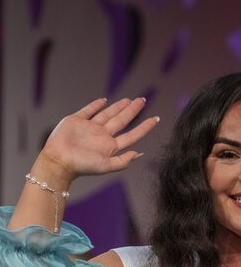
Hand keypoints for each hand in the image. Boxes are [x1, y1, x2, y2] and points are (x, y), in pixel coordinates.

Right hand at [38, 97, 159, 183]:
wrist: (59, 160)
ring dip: (118, 107)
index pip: (132, 135)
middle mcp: (102, 136)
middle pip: (122, 120)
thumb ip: (123, 161)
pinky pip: (88, 111)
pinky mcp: (77, 120)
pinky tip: (104, 100)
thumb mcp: (106, 166)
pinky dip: (96, 105)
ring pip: (108, 114)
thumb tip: (139, 154)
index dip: (145, 127)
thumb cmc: (82, 166)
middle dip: (133, 110)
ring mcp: (90, 127)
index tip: (156, 119)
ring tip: (129, 100)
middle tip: (143, 100)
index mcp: (111, 146)